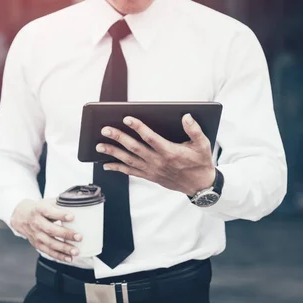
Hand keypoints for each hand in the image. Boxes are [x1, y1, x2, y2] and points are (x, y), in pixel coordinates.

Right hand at [10, 199, 82, 262]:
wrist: (20, 216)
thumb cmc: (37, 209)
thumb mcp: (46, 202)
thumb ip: (60, 203)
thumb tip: (78, 203)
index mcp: (38, 210)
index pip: (49, 212)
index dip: (60, 215)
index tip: (72, 217)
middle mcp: (36, 223)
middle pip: (50, 230)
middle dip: (66, 234)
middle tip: (79, 236)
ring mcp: (36, 235)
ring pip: (50, 243)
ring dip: (64, 248)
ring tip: (76, 251)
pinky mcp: (37, 244)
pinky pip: (48, 252)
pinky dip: (59, 256)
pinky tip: (68, 258)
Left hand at [96, 114, 215, 196]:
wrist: (200, 185)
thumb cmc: (200, 162)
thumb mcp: (203, 145)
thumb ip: (195, 130)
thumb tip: (186, 117)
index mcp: (170, 152)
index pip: (150, 137)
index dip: (138, 127)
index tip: (127, 119)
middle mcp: (158, 161)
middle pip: (134, 148)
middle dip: (118, 138)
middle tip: (105, 130)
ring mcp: (152, 170)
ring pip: (128, 160)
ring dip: (113, 153)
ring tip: (99, 146)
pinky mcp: (149, 176)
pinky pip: (130, 172)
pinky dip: (117, 168)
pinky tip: (106, 164)